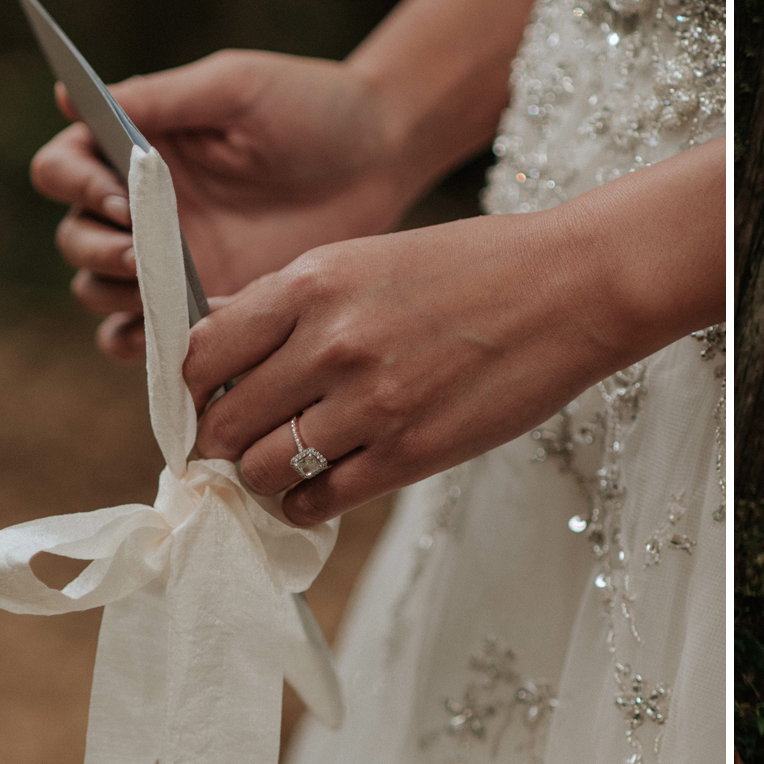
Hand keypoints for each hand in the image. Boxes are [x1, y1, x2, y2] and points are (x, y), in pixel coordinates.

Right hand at [29, 50, 417, 359]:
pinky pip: (147, 338)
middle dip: (97, 251)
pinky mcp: (206, 307)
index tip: (122, 200)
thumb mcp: (236, 88)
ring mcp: (170, 263)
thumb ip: (160, 99)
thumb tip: (61, 99)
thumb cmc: (311, 108)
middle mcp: (139, 209)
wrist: (380, 161)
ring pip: (98, 293)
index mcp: (134, 150)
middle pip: (74, 241)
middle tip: (143, 255)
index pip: (61, 171)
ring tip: (166, 296)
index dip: (76, 188)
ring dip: (117, 298)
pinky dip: (145, 343)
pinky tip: (176, 340)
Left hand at [182, 138, 724, 526]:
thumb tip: (219, 335)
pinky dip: (302, 504)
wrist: (572, 290)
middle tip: (235, 446)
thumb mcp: (368, 259)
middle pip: (223, 421)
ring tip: (279, 469)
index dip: (191, 386)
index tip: (206, 398)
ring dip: (259, 477)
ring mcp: (370, 404)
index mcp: (311, 283)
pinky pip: (319, 500)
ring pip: (262, 468)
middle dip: (218, 441)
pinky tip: (316, 490)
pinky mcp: (412, 454)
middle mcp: (330, 344)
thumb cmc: (475, 268)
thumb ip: (292, 300)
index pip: (200, 353)